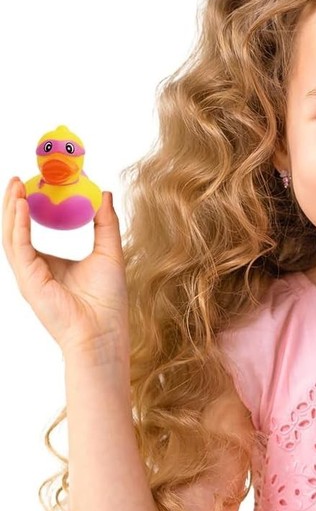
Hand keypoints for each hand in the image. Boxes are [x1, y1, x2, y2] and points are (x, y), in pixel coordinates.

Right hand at [2, 176, 128, 359]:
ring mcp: (29, 276)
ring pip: (11, 236)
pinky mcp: (29, 281)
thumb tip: (104, 194)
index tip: (35, 182)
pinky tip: (21, 205)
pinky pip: (19, 247)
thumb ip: (104, 223)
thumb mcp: (109, 251)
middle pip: (16, 230)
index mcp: (48, 264)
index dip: (30, 206)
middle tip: (19, 178)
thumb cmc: (107, 300)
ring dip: (11, 209)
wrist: (104, 332)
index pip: (31, 229)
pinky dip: (18, 225)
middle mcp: (34, 269)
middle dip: (14, 203)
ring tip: (16, 185)